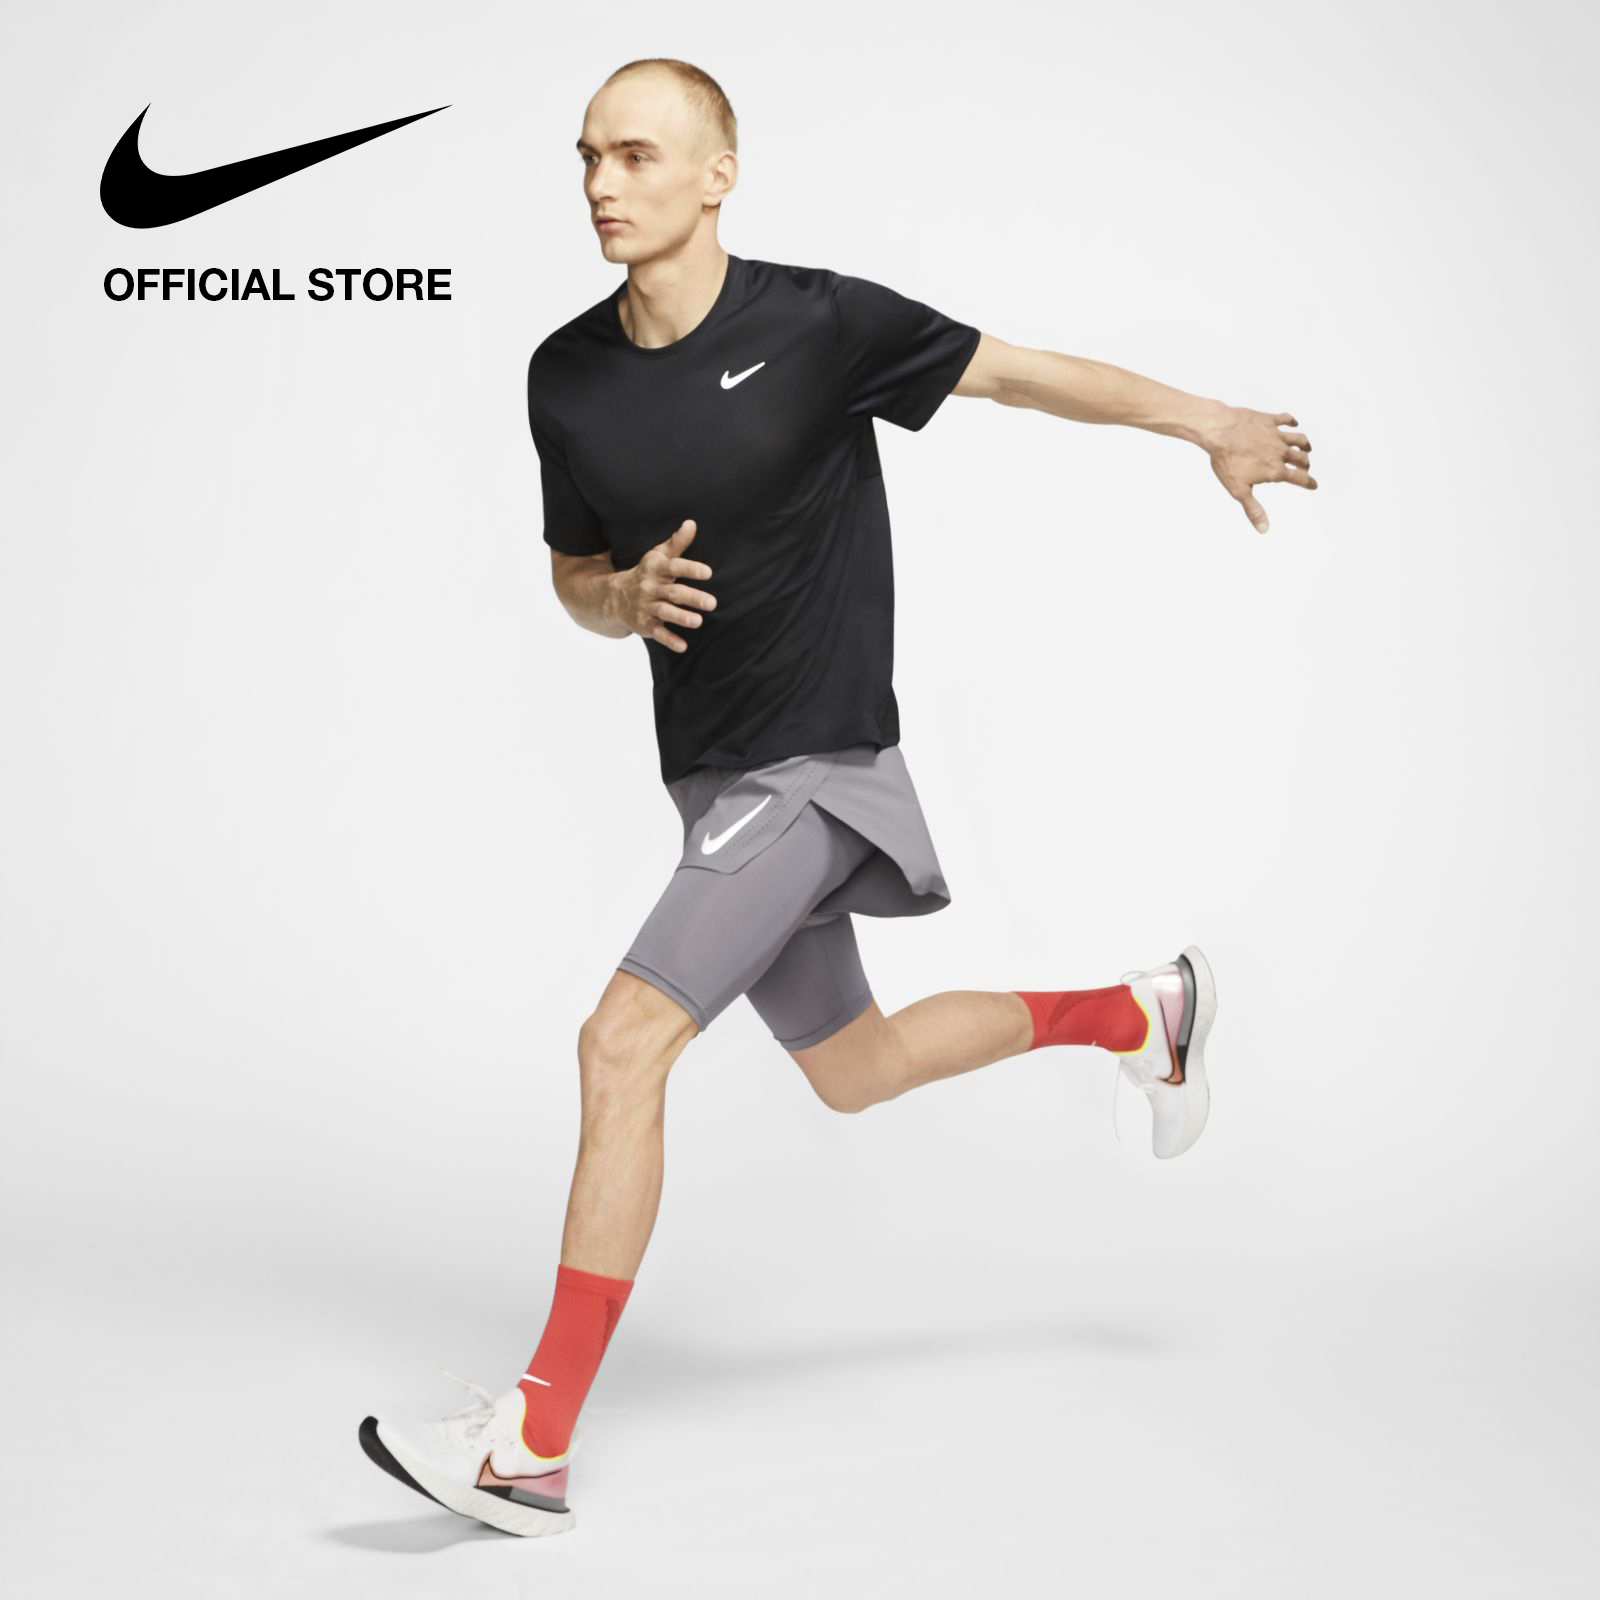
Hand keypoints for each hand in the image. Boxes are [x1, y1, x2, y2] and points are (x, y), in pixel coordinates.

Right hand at [610, 519, 716, 651]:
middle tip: (713, 603)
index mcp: (656, 570)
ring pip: (665, 612)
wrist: (614, 598)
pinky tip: (683, 646)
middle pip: (673, 592)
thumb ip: (677, 543)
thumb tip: (692, 523)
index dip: (690, 569)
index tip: (708, 572)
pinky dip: (670, 640)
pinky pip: (658, 633)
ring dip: (681, 617)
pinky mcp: (645, 625)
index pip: (674, 567)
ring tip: (698, 621)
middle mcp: (650, 588)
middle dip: (692, 597)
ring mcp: (647, 607)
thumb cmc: (646, 573)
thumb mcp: (658, 556)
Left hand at [1204, 406, 1315, 533]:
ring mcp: (1276, 435)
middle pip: (1302, 458)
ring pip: (1299, 439)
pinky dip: (1292, 422)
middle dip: (1306, 465)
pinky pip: (1285, 419)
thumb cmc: (1227, 461)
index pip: (1299, 478)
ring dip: (1305, 445)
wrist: (1219, 432)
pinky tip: (1293, 423)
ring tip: (1306, 449)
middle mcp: (1280, 452)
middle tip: (1305, 468)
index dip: (1308, 483)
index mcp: (1275, 470)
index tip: (1313, 485)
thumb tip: (1263, 529)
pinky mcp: (1268, 420)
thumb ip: (1253, 509)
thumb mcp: (1238, 490)